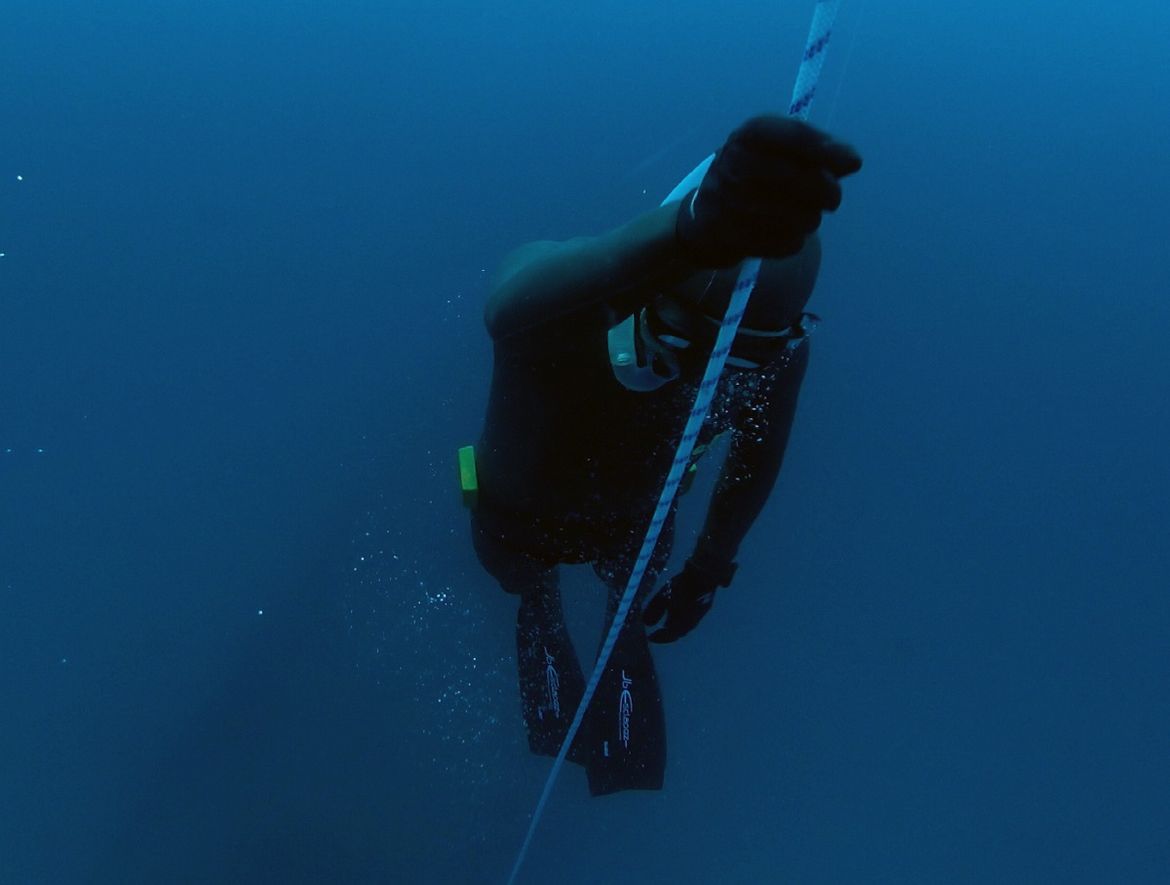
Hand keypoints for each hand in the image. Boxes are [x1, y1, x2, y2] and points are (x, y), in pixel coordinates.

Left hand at [642, 560, 723, 643]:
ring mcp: (698, 616)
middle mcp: (691, 623)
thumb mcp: (664, 596)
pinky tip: (677, 614)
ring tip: (666, 625)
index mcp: (681, 623)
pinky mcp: (703, 609)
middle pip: (678, 633)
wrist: (703, 576)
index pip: (669, 635)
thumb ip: (655, 610)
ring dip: (675, 628)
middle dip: (667, 635)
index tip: (650, 637)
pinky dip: (681, 621)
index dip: (659, 637)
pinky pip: (690, 620)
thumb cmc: (681, 586)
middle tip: (657, 633)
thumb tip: (646, 623)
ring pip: (685, 627)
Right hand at [676, 115, 862, 267]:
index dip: (828, 150)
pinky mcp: (732, 238)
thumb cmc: (750, 177)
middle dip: (828, 192)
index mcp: (747, 135)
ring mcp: (730, 203)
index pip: (795, 136)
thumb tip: (852, 161)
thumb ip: (815, 151)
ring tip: (802, 216)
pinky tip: (783, 233)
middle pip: (802, 180)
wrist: (703, 219)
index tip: (854, 162)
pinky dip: (793, 241)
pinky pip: (787, 243)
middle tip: (831, 198)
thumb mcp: (774, 151)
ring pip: (800, 216)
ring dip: (810, 220)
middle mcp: (734, 164)